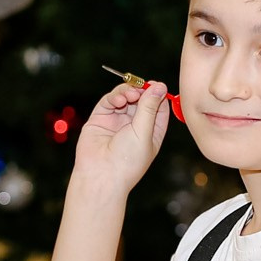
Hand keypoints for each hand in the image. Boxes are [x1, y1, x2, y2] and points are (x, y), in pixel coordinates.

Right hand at [73, 78, 169, 195]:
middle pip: (142, 99)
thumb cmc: (127, 161)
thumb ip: (150, 107)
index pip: (159, 107)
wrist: (100, 175)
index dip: (158, 94)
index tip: (156, 85)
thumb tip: (160, 86)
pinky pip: (109, 101)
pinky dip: (114, 96)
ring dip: (128, 91)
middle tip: (141, 86)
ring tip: (130, 95)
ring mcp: (117, 121)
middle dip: (142, 90)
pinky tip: (118, 101)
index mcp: (151, 132)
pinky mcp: (100, 119)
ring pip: (125, 97)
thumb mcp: (144, 132)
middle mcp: (135, 126)